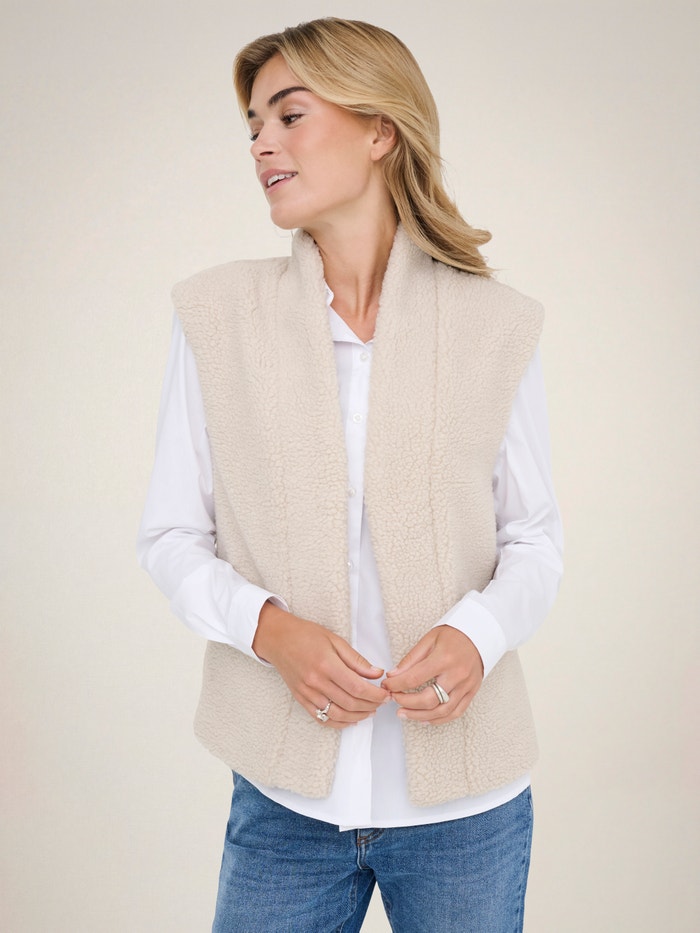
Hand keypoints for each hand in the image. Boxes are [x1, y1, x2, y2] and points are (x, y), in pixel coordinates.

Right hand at [253, 602, 388, 729]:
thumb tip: (377, 674)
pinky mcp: (301, 699)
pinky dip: (338, 723)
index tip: (386, 694)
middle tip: (381, 702)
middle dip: (370, 705)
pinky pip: (321, 718)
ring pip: (337, 715)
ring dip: (357, 716)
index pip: (357, 687)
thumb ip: (356, 660)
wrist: (277, 639)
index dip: (375, 694)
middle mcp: (316, 682)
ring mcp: (307, 693)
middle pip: (350, 703)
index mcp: (326, 665)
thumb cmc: (306, 635)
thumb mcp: (335, 640)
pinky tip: (350, 719)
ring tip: (369, 711)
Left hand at [381, 625, 483, 724]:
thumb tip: (394, 675)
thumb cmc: (454, 635)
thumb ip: (411, 659)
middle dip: (406, 703)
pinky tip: (425, 718)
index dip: (396, 685)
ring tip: (404, 713)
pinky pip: (456, 712)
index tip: (387, 685)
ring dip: (419, 716)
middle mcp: (456, 675)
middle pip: (428, 699)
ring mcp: (466, 686)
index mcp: (443, 659)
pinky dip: (439, 719)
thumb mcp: (429, 639)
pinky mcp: (472, 692)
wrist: (480, 634)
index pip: (414, 679)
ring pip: (442, 711)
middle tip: (394, 700)